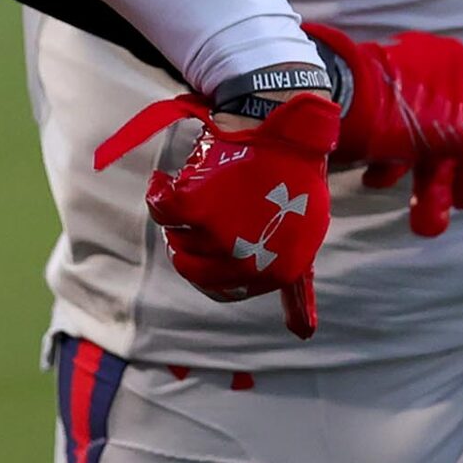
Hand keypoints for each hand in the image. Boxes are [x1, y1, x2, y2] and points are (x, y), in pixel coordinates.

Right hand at [95, 90, 339, 338]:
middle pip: (191, 266)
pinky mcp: (201, 206)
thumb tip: (303, 335)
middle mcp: (250, 262)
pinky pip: (162, 211)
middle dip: (188, 240)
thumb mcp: (303, 242)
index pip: (221, 289)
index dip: (209, 262)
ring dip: (177, 217)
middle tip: (199, 209)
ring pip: (177, 241)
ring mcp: (225, 236)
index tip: (211, 233)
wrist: (284, 128)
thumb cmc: (291, 182)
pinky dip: (159, 193)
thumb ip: (298, 290)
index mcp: (276, 274)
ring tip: (194, 189)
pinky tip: (165, 181)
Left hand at [304, 22, 462, 234]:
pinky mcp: (363, 92)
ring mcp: (394, 77)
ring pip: (418, 138)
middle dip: (443, 183)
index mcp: (458, 67)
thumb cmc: (390, 116)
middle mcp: (429, 65)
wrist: (316, 100)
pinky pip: (387, 129)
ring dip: (416, 179)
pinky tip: (372, 179)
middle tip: (430, 222)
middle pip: (451, 136)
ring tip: (401, 209)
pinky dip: (387, 158)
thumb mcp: (457, 138)